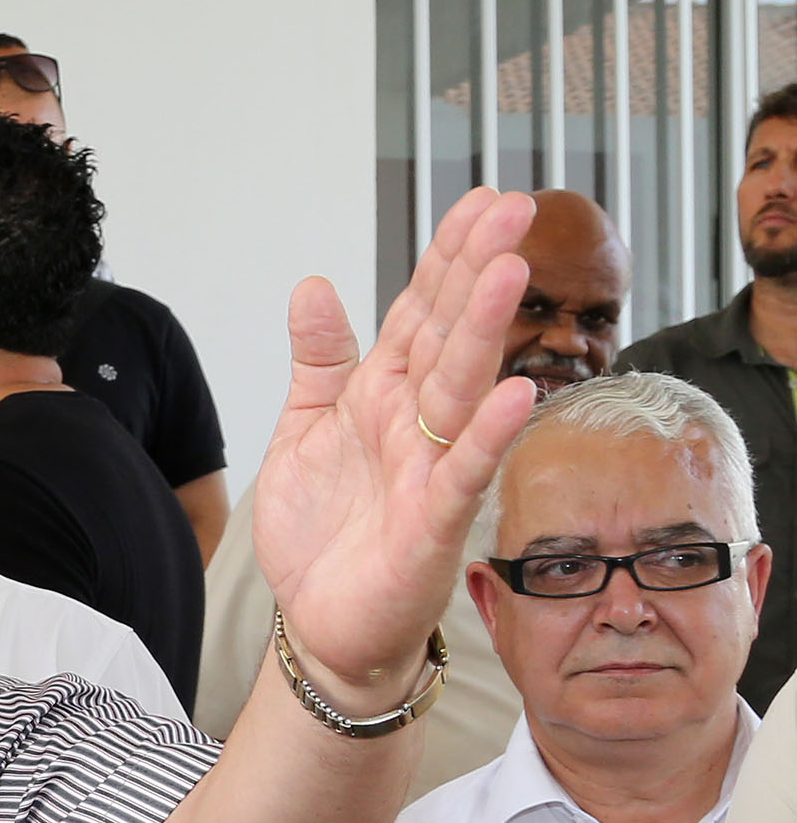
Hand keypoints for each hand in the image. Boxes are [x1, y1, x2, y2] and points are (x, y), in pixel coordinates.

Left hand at [250, 186, 536, 704]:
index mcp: (383, 394)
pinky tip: (517, 393)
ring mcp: (429, 470)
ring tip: (509, 271)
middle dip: (477, 273)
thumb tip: (313, 283)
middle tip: (511, 209)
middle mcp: (416, 423)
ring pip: (461, 390)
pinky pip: (463, 473)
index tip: (479, 200)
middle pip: (449, 335)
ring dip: (484, 331)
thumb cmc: (324, 530)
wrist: (321, 622)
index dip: (446, 257)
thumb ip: (318, 360)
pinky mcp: (432, 524)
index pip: (420, 312)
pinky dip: (488, 435)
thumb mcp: (305, 430)